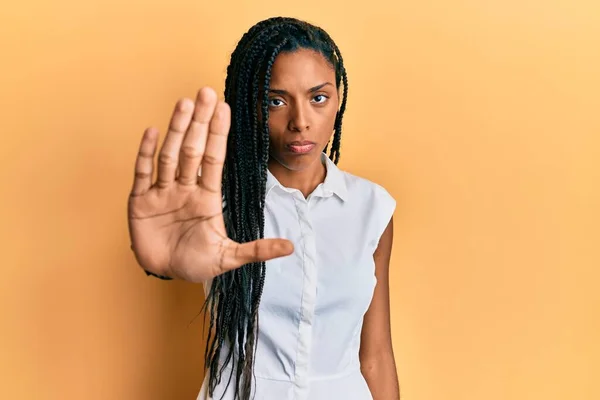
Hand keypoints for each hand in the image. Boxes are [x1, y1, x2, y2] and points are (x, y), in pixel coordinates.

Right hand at [127, 87, 293, 281]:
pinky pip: (143, 173)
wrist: (164, 274)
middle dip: (200, 122)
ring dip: (176, 130)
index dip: (219, 134)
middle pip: (193, 149)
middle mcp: (185, 188)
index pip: (214, 159)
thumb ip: (257, 250)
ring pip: (169, 155)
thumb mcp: (228, 258)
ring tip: (184, 103)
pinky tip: (152, 131)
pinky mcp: (140, 201)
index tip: (225, 109)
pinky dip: (146, 153)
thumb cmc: (196, 262)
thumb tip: (291, 248)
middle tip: (206, 92)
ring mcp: (162, 192)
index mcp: (207, 197)